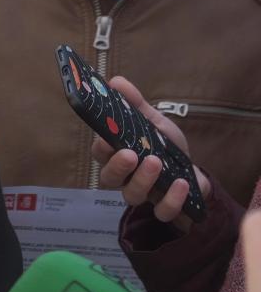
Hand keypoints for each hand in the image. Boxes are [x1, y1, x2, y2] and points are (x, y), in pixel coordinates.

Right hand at [90, 76, 209, 228]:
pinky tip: (180, 183)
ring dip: (142, 179)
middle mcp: (124, 177)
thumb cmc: (164, 147)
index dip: (101, 147)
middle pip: (108, 178)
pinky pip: (162, 210)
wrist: (192, 173)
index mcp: (117, 155)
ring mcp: (143, 194)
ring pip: (131, 195)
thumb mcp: (152, 122)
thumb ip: (135, 104)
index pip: (100, 153)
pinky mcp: (164, 207)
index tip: (107, 137)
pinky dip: (171, 199)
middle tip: (130, 154)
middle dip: (117, 167)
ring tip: (156, 161)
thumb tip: (116, 81)